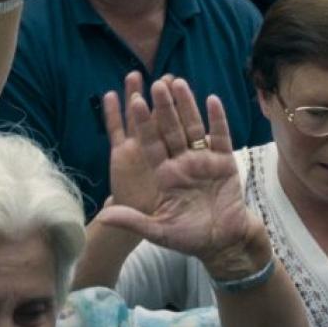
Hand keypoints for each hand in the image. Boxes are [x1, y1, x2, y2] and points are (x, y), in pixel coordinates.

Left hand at [96, 79, 269, 277]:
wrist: (224, 244)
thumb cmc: (190, 238)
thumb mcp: (158, 230)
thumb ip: (132, 220)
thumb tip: (103, 216)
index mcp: (164, 174)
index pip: (151, 143)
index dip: (144, 124)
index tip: (135, 102)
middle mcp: (182, 162)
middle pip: (171, 129)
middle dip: (164, 107)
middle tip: (156, 83)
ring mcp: (203, 160)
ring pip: (193, 127)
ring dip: (187, 106)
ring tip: (179, 82)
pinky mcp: (224, 162)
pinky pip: (220, 136)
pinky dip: (217, 119)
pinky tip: (212, 100)